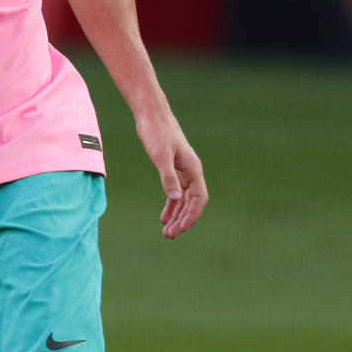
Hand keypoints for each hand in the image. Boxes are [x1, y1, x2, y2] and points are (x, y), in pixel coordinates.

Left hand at [134, 110, 208, 238]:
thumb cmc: (157, 132)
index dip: (192, 214)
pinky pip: (175, 192)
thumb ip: (168, 177)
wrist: (152, 116)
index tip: (182, 228)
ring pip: (183, 199)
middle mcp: (191, 171)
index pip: (199, 198)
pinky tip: (164, 217)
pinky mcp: (173, 169)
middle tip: (170, 235)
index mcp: (193, 169)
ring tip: (167, 232)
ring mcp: (183, 171)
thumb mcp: (161, 156)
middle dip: (182, 219)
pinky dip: (170, 205)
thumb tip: (175, 198)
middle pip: (191, 202)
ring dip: (176, 215)